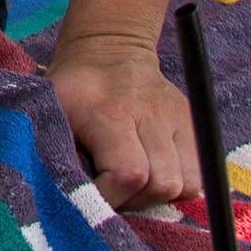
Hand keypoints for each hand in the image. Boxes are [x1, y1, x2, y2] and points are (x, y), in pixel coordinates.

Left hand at [50, 28, 197, 207]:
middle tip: (112, 192)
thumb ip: (56, 151)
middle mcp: (151, 114)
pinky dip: (178, 186)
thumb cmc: (73, 89)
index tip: (89, 195)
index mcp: (110, 112)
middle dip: (134, 201)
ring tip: (133, 187)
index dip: (109, 197)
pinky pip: (199, 175)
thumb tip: (69, 197)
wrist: (110, 49)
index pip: (128, 174)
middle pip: (161, 184)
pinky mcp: (194, 124)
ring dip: (159, 197)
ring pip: (186, 185)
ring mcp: (178, 118)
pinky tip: (153, 176)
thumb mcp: (51, 112)